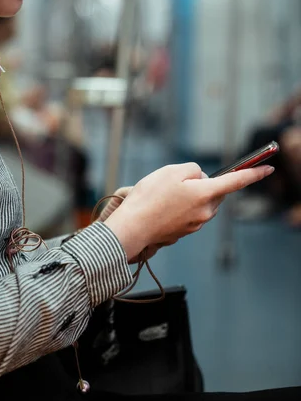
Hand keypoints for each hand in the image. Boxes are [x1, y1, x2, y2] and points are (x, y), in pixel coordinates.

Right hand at [104, 162, 274, 261]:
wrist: (133, 227)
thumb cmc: (150, 198)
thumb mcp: (171, 171)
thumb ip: (193, 169)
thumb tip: (202, 177)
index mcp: (205, 194)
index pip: (236, 181)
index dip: (253, 173)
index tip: (267, 168)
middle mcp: (206, 212)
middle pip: (214, 191)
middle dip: (203, 183)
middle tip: (177, 181)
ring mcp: (196, 224)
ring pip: (202, 202)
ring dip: (191, 196)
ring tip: (165, 195)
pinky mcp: (186, 231)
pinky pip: (191, 213)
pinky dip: (182, 207)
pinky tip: (163, 207)